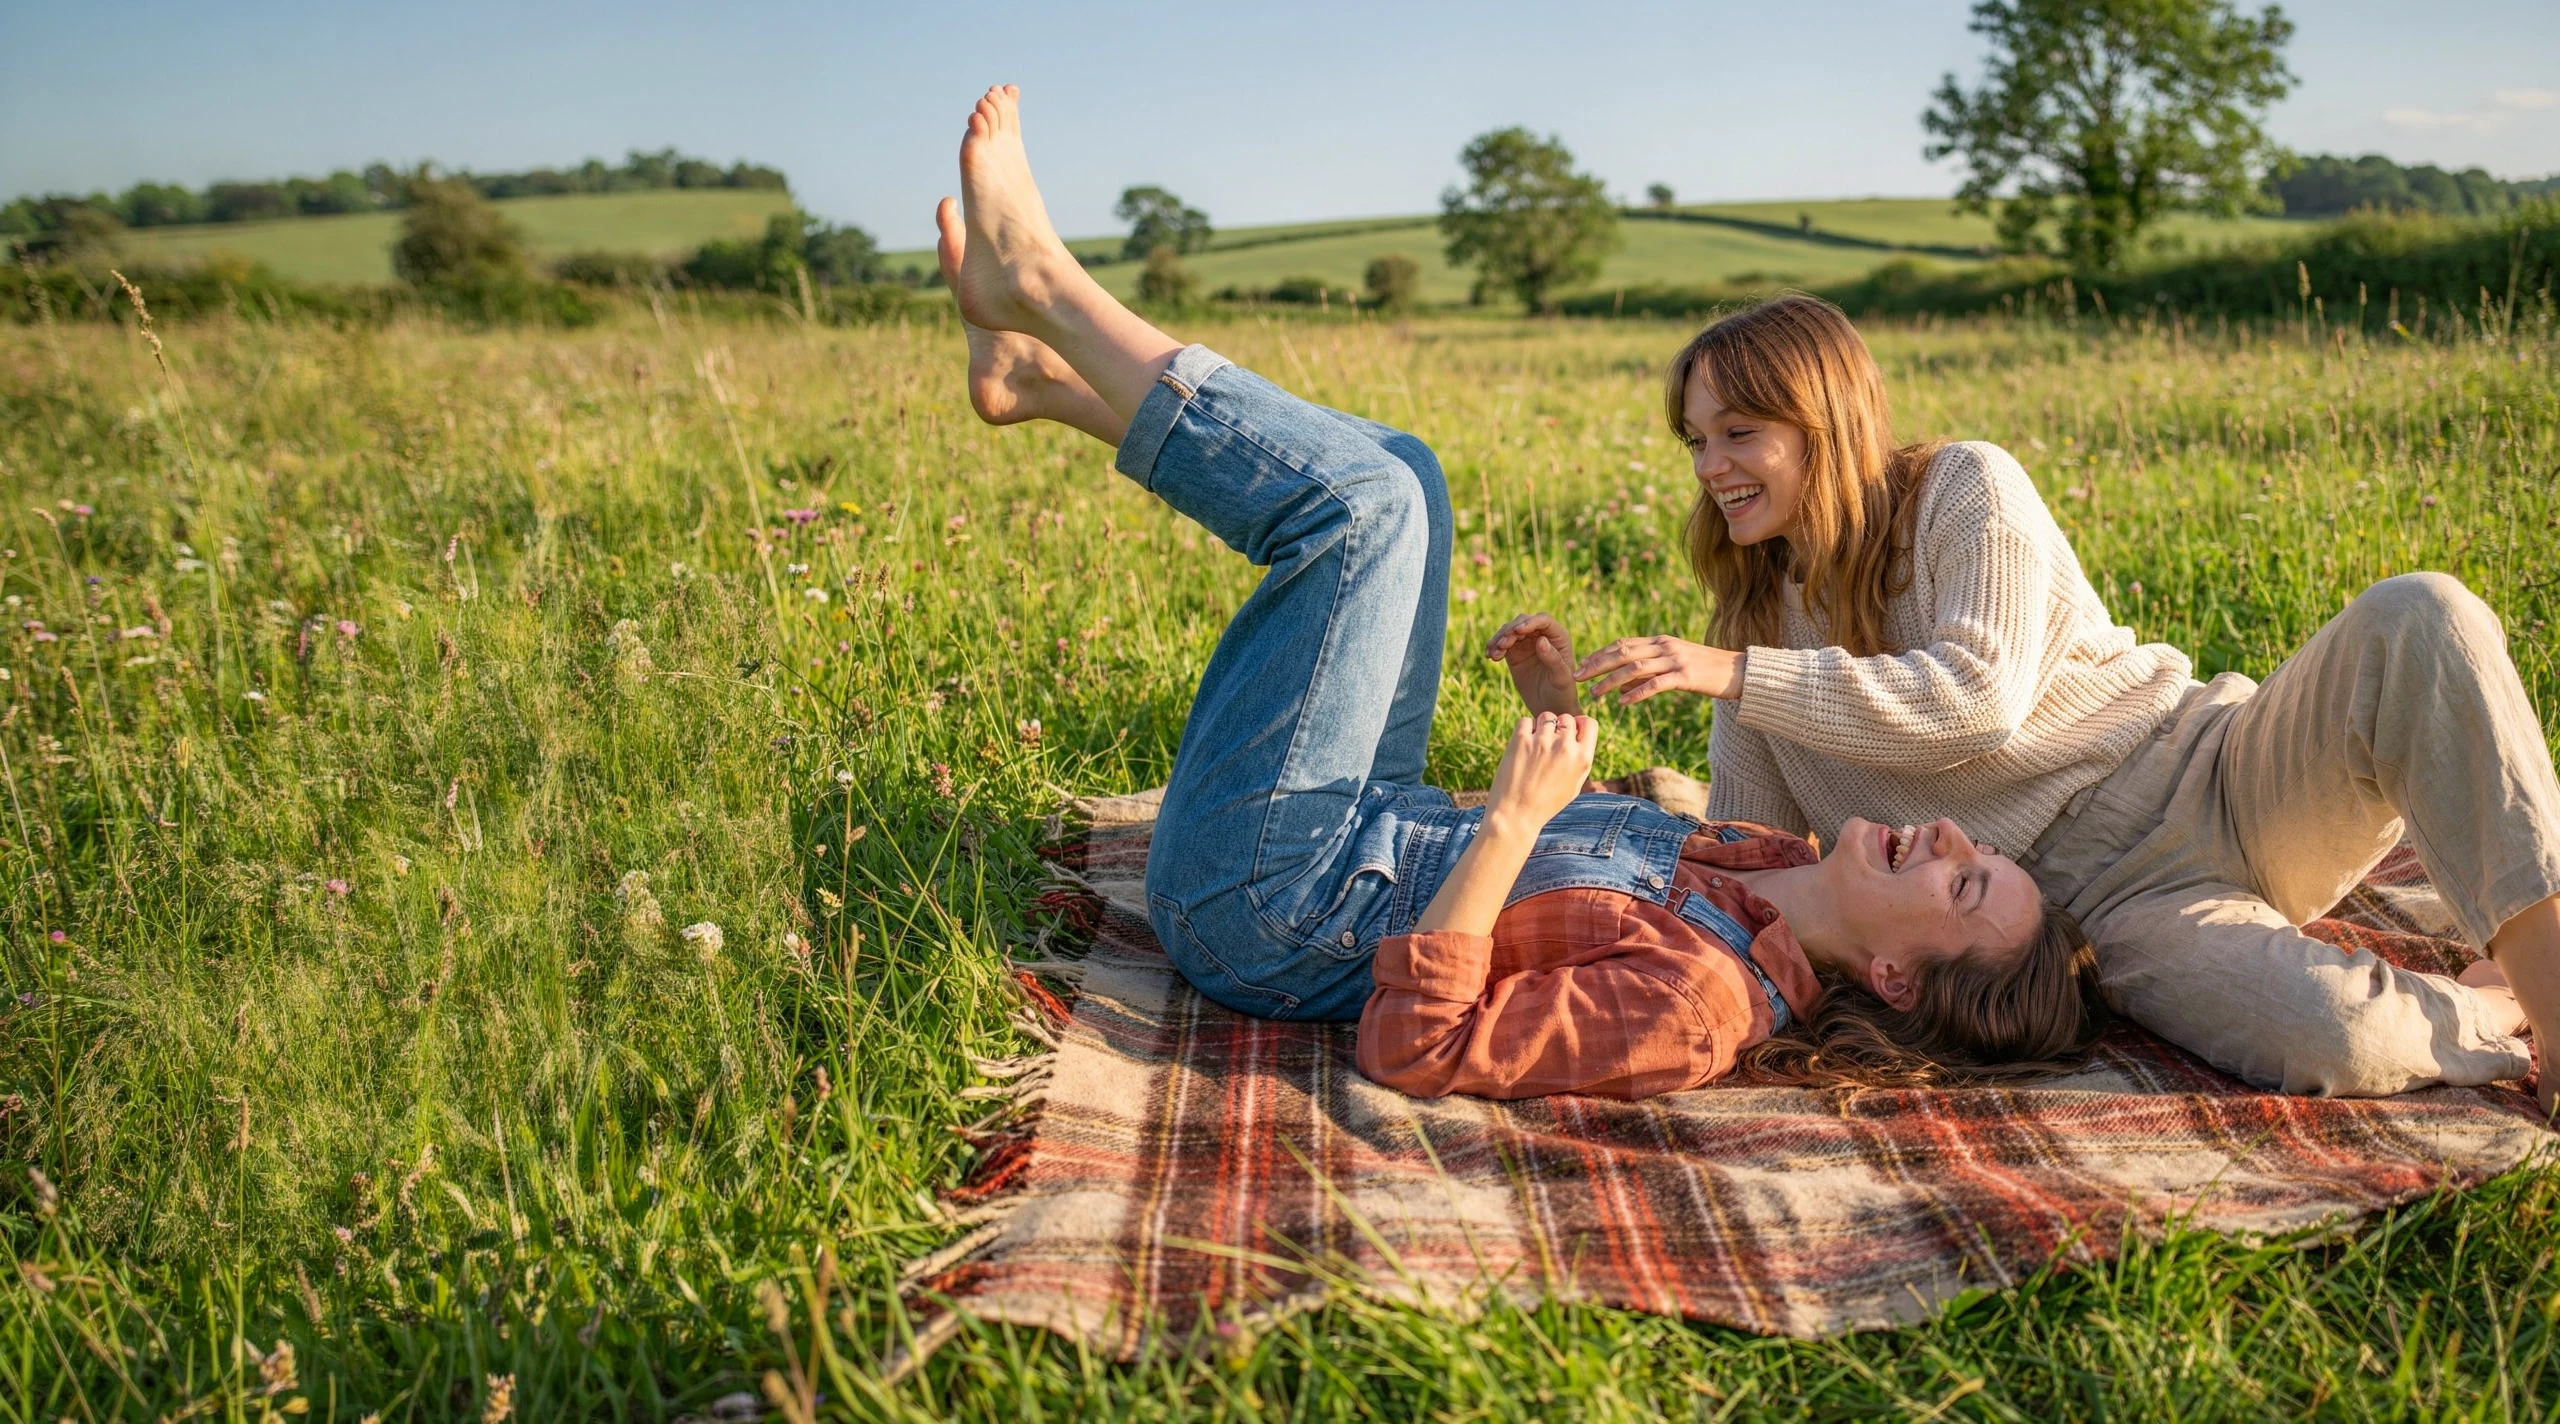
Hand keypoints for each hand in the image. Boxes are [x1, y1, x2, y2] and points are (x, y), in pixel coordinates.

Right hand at [1485, 612, 1581, 715]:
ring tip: (1494, 654)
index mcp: (1559, 637)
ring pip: (1509, 630)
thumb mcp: (1561, 677)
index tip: (1517, 631)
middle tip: (1502, 645)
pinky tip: (1489, 656)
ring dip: (1499, 638)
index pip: (1543, 620)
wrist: (1550, 707)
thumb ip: (1553, 659)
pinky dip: (1494, 647)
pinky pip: (1501, 643)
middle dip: (1510, 631)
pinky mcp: (1514, 652)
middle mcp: (1543, 635)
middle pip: (1523, 622)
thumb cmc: (1562, 693)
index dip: (1530, 622)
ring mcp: (1527, 643)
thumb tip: (1541, 640)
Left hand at [1486, 711, 1597, 832]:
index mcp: (1583, 759)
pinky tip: (1522, 746)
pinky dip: (1524, 730)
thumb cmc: (1546, 804)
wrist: (1516, 815)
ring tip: (1535, 746)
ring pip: (1547, 717)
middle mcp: (1565, 747)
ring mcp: (1543, 742)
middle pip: (1567, 718)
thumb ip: (1580, 759)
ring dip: (1542, 727)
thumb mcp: (1573, 785)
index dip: (1579, 725)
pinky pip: (1526, 721)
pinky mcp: (1521, 740)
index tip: (1570, 733)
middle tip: (1548, 745)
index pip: (1590, 723)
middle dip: (1559, 727)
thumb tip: (1578, 735)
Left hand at [1575, 635, 1744, 705]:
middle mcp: (1665, 646)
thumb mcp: (1675, 666)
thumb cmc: (1706, 672)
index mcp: (1660, 641)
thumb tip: (1621, 683)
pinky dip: (1636, 693)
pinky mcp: (1686, 676)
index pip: (1622, 644)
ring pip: (1634, 668)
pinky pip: (1655, 684)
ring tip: (1594, 694)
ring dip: (1610, 681)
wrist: (1740, 671)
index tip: (1580, 665)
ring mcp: (1675, 660)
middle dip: (1596, 665)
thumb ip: (1649, 670)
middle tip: (1576, 677)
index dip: (1599, 654)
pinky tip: (1622, 702)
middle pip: (1622, 652)